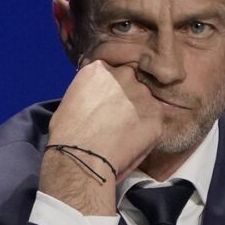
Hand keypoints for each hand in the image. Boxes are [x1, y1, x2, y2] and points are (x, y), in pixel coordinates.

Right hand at [40, 60, 163, 213]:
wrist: (82, 155)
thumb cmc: (68, 132)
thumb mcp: (73, 98)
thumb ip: (92, 89)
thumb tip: (100, 96)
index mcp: (100, 68)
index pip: (112, 71)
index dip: (110, 88)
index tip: (107, 100)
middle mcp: (124, 75)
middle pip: (131, 81)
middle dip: (127, 95)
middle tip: (117, 116)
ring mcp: (142, 94)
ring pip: (145, 100)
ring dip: (139, 111)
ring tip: (125, 131)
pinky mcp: (156, 114)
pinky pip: (154, 118)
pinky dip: (147, 128)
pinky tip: (133, 140)